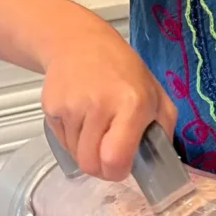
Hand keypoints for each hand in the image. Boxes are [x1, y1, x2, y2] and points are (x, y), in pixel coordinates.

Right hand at [42, 27, 176, 180]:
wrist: (79, 43)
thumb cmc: (123, 71)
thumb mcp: (157, 95)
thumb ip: (164, 129)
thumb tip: (160, 162)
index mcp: (132, 104)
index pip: (115, 158)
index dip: (117, 172)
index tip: (122, 167)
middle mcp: (99, 105)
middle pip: (90, 164)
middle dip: (100, 167)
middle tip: (108, 155)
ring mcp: (71, 106)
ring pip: (75, 155)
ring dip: (86, 151)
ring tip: (96, 128)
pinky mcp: (51, 106)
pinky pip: (61, 141)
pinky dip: (72, 138)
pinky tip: (81, 119)